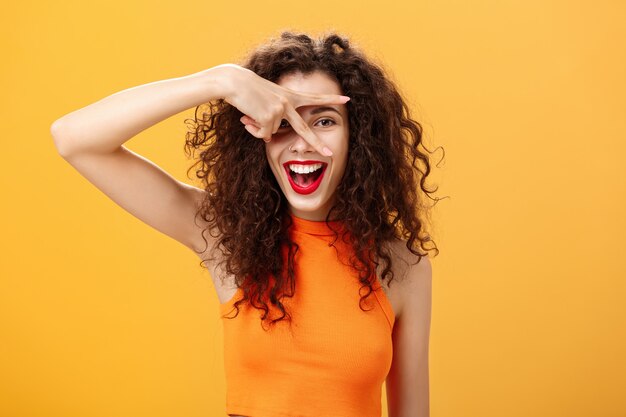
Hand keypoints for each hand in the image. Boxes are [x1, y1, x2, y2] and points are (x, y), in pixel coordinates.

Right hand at [212, 64, 349, 155]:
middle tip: (330, 154)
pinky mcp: (269, 117)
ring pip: (271, 133)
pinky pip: (263, 134)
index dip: (330, 100)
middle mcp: (288, 103)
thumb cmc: (246, 90)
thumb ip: (271, 118)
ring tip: (250, 112)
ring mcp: (279, 110)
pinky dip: (254, 130)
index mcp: (290, 96)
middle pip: (304, 129)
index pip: (314, 98)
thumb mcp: (265, 101)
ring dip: (259, 127)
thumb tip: (267, 138)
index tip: (347, 99)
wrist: (233, 81)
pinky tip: (248, 117)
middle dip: (317, 144)